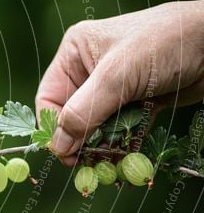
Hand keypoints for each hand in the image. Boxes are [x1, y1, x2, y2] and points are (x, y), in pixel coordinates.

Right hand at [36, 0, 203, 164]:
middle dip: (80, 141)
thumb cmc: (162, 43)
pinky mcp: (138, 100)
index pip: (49, 98)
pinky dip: (123, 145)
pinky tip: (126, 162)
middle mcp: (90, 70)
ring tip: (109, 168)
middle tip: (88, 166)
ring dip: (103, 147)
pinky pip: (122, 128)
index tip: (65, 154)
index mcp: (75, 54)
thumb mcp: (116, 77)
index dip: (53, 128)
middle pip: (72, 115)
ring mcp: (115, 86)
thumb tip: (58, 146)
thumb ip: (84, 113)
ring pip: (97, 126)